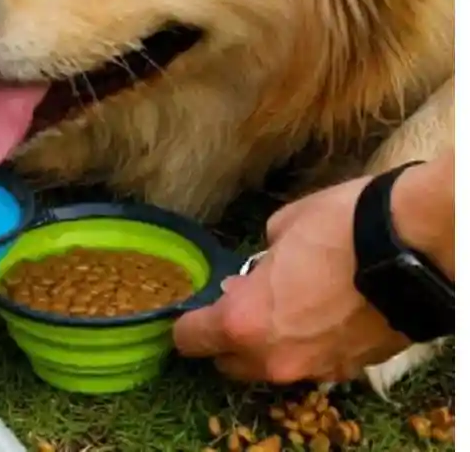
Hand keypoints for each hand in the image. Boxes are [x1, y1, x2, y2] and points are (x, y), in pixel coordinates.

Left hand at [173, 176, 409, 383]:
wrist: (412, 249)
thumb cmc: (336, 228)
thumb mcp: (280, 228)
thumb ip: (257, 262)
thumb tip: (257, 274)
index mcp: (244, 320)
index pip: (192, 339)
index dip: (187, 323)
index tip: (193, 308)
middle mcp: (274, 357)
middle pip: (229, 364)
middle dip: (225, 339)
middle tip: (238, 305)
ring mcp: (315, 370)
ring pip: (272, 368)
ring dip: (267, 345)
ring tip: (283, 307)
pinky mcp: (350, 371)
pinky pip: (311, 365)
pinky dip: (305, 346)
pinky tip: (319, 314)